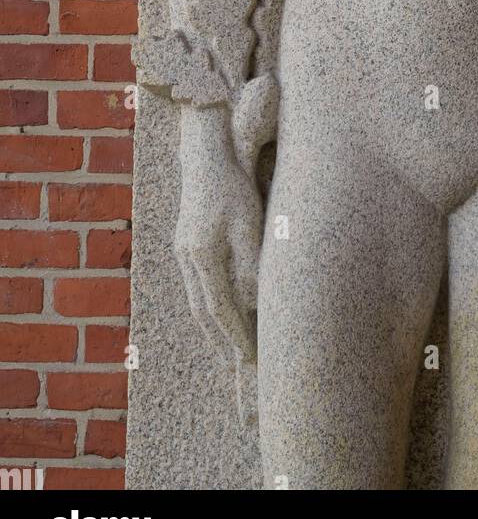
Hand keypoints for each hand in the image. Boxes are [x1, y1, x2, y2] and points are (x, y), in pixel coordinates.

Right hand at [175, 136, 261, 364]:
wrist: (205, 153)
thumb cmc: (232, 185)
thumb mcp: (249, 221)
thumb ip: (250, 263)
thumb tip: (251, 301)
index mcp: (201, 254)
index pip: (219, 308)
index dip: (235, 335)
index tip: (251, 358)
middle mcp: (187, 256)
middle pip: (202, 311)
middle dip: (221, 340)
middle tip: (240, 365)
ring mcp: (184, 249)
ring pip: (196, 299)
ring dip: (213, 326)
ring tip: (229, 346)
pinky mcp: (187, 241)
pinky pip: (197, 284)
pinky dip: (208, 305)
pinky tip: (220, 309)